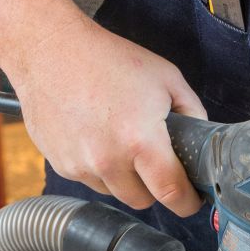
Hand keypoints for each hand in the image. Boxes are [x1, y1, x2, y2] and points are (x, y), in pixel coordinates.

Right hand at [13, 19, 207, 215]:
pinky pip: (91, 181)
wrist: (47, 47)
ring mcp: (81, 165)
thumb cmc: (108, 59)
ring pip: (116, 193)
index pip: (172, 194)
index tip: (192, 200)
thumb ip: (193, 114)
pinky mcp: (60, 165)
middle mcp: (109, 160)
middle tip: (155, 162)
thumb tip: (202, 143)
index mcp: (141, 141)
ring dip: (125, 179)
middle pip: (144, 201)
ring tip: (122, 143)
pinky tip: (98, 138)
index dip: (188, 202)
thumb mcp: (167, 79)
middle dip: (154, 187)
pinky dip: (100, 169)